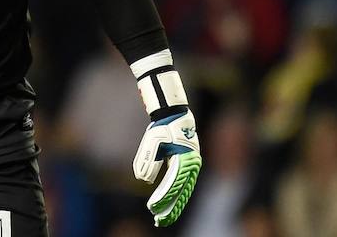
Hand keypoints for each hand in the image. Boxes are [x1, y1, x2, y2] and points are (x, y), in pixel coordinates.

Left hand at [133, 109, 201, 226]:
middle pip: (181, 192)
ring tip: (162, 219)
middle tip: (158, 220)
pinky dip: (176, 199)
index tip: (152, 207)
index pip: (173, 183)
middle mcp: (192, 165)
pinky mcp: (188, 169)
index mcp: (185, 158)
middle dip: (170, 207)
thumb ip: (148, 159)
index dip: (163, 197)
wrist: (175, 117)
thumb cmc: (163, 127)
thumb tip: (144, 180)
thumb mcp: (153, 140)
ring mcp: (192, 168)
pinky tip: (168, 208)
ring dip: (173, 206)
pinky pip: (183, 187)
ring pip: (183, 192)